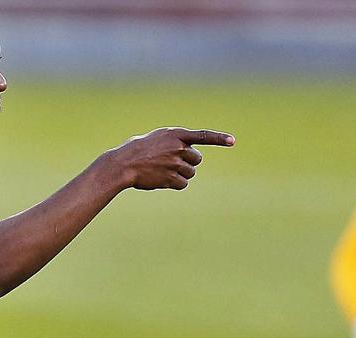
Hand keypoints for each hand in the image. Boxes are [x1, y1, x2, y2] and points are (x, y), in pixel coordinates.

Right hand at [103, 127, 234, 190]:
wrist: (123, 164)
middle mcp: (178, 148)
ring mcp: (175, 163)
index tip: (232, 141)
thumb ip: (176, 142)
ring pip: (191, 173)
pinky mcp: (171, 178)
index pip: (202, 136)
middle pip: (197, 159)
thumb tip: (192, 156)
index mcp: (175, 134)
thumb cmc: (138, 150)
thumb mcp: (158, 139)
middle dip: (188, 162)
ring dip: (181, 173)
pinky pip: (183, 184)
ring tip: (164, 170)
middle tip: (171, 162)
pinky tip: (162, 179)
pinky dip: (176, 184)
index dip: (219, 138)